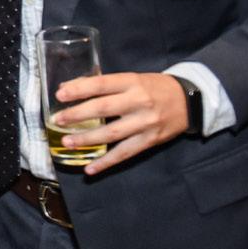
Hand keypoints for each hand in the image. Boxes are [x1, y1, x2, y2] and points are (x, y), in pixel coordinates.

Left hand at [51, 72, 189, 175]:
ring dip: (87, 140)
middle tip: (58, 120)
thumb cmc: (153, 87)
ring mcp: (145, 123)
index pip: (102, 85)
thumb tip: (68, 89)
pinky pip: (125, 154)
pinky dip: (106, 162)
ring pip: (111, 134)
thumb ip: (103, 84)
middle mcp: (138, 102)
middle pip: (103, 109)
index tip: (60, 95)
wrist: (190, 100)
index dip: (80, 90)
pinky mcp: (150, 141)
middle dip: (78, 115)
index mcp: (132, 82)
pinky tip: (90, 169)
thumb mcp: (131, 79)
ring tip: (67, 143)